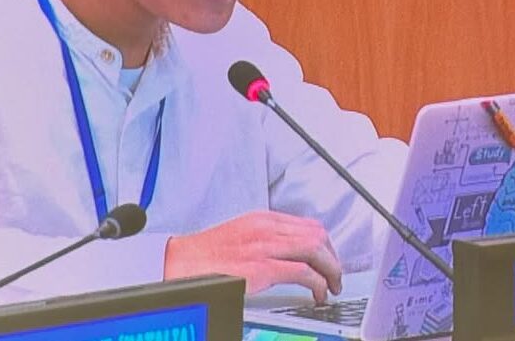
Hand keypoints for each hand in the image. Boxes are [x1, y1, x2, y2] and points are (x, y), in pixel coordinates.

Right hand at [163, 211, 341, 302]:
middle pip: (317, 234)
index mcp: (262, 219)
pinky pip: (303, 272)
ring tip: (332, 285)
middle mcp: (267, 228)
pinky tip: (318, 294)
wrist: (179, 263)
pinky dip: (318, 284)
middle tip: (335, 274)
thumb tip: (286, 256)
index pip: (307, 225)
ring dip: (331, 269)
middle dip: (333, 256)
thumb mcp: (240, 236)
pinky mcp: (262, 267)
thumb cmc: (204, 256)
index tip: (329, 258)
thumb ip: (265, 241)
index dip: (325, 244)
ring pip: (316, 249)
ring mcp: (265, 246)